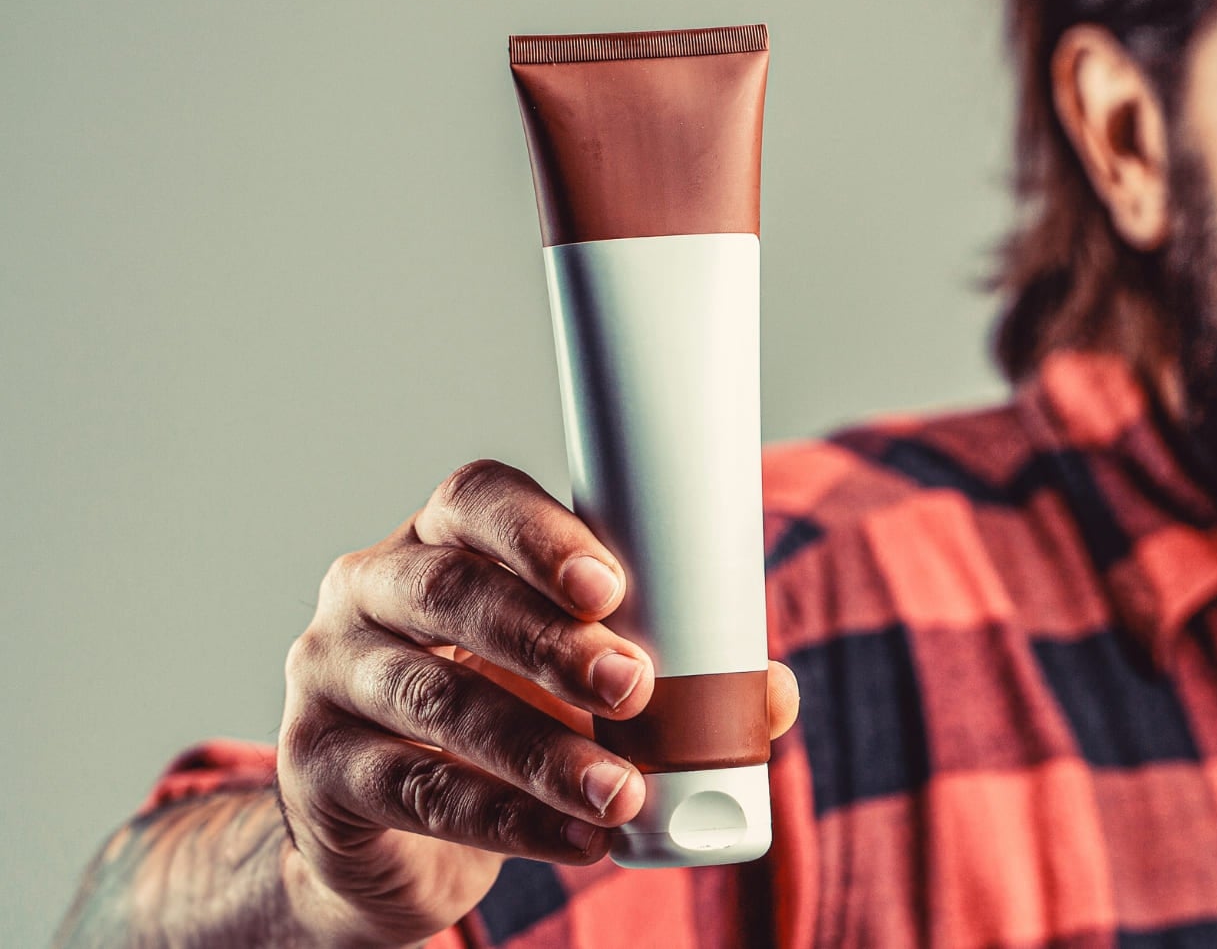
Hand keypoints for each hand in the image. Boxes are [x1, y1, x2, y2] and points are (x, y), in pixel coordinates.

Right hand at [274, 459, 798, 946]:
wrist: (393, 837)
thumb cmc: (506, 722)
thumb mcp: (580, 690)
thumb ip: (677, 681)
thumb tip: (775, 695)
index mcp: (439, 542)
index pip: (476, 501)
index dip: (540, 534)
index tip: (611, 584)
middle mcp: (368, 593)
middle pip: (451, 593)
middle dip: (550, 641)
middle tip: (633, 684)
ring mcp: (330, 681)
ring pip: (435, 702)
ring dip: (540, 748)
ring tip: (622, 789)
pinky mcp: (316, 773)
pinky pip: (417, 791)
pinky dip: (509, 819)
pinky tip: (578, 839)